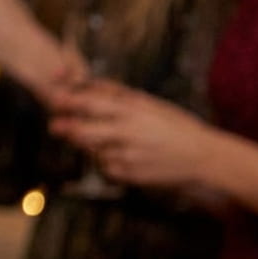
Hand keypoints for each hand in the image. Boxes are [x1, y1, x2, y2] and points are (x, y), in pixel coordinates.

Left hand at [49, 79, 209, 188]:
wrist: (203, 157)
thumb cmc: (175, 124)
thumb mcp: (148, 102)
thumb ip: (118, 93)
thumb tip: (89, 82)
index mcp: (131, 112)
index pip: (91, 105)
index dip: (69, 102)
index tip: (55, 99)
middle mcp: (127, 134)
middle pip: (85, 132)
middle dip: (67, 129)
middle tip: (55, 126)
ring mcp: (129, 157)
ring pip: (94, 151)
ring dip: (87, 145)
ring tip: (87, 139)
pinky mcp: (132, 176)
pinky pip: (107, 168)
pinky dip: (106, 161)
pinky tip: (114, 155)